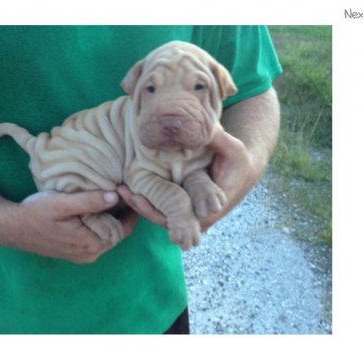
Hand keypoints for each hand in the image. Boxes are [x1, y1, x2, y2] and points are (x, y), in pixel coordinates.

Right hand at [0, 190, 137, 263]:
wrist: (12, 228)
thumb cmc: (36, 213)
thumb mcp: (63, 203)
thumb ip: (90, 201)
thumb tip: (115, 196)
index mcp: (91, 245)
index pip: (124, 230)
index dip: (130, 210)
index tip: (131, 191)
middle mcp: (90, 254)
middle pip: (118, 233)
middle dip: (123, 213)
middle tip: (125, 190)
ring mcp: (83, 255)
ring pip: (108, 235)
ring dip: (113, 218)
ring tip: (114, 195)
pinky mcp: (75, 251)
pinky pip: (97, 237)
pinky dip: (102, 223)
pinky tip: (99, 207)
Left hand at [117, 127, 256, 231]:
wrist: (242, 170)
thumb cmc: (238, 160)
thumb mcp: (232, 148)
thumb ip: (218, 139)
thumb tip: (205, 126)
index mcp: (211, 207)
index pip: (180, 219)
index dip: (156, 210)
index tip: (137, 196)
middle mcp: (199, 216)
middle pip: (166, 221)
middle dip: (143, 208)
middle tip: (122, 192)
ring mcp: (190, 213)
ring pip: (162, 216)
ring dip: (142, 205)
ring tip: (120, 190)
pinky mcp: (184, 207)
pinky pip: (162, 208)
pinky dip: (147, 200)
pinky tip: (127, 187)